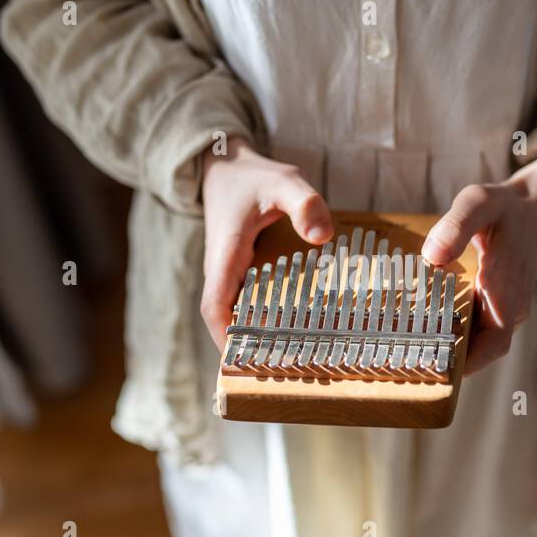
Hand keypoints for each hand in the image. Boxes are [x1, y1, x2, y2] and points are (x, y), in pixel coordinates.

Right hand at [200, 137, 333, 349]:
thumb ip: (304, 204)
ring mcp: (228, 272)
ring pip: (234, 312)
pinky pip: (245, 301)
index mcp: (226, 254)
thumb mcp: (283, 182)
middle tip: (281, 370)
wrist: (225, 166)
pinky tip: (291, 327)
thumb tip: (323, 238)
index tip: (244, 361)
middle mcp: (222, 269)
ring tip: (290, 358)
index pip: (214, 306)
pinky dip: (262, 317)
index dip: (226, 337)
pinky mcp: (238, 270)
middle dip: (245, 346)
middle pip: (225, 319)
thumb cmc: (254, 176)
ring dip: (254, 335)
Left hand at [422, 156, 536, 375]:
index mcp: (507, 290)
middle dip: (445, 360)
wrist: (536, 210)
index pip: (493, 344)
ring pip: (474, 342)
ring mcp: (503, 310)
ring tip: (402, 348)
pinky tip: (417, 326)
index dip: (466, 363)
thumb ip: (457, 225)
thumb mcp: (480, 202)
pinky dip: (448, 331)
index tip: (433, 370)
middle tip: (401, 360)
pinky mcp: (494, 307)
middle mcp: (508, 308)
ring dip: (445, 347)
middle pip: (479, 351)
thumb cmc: (506, 207)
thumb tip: (432, 256)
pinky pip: (473, 328)